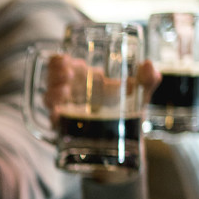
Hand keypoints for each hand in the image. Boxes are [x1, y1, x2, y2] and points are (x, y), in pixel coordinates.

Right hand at [44, 54, 159, 121]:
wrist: (130, 138)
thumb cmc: (130, 108)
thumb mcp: (142, 91)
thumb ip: (148, 79)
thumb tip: (148, 65)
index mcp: (84, 77)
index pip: (64, 64)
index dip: (60, 61)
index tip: (65, 59)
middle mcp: (72, 91)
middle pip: (53, 79)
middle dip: (55, 74)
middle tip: (67, 74)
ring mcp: (68, 109)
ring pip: (50, 98)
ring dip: (53, 93)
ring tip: (64, 91)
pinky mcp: (67, 128)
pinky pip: (54, 121)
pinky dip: (54, 116)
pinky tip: (57, 113)